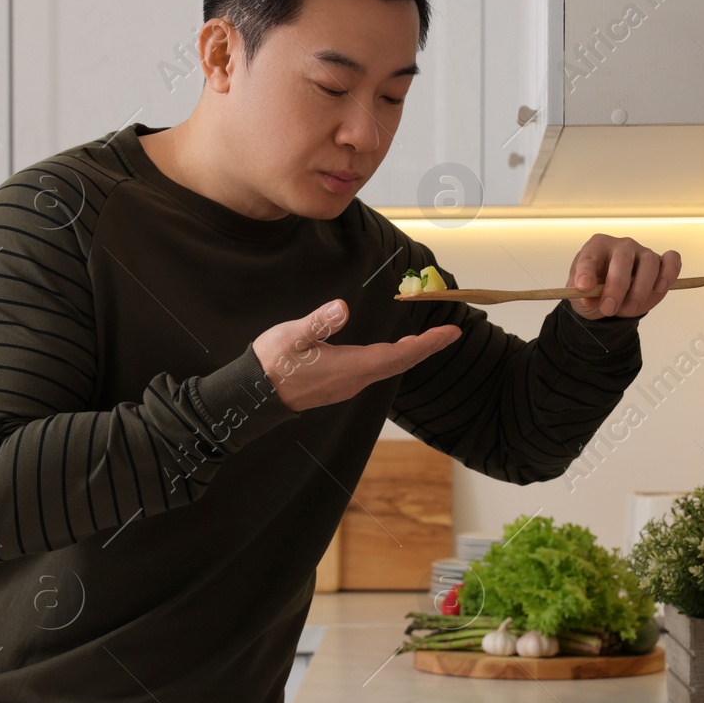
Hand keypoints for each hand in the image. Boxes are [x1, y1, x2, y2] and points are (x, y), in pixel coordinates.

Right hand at [253, 299, 461, 412]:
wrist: (253, 395)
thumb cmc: (272, 363)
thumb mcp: (292, 336)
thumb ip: (318, 322)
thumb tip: (342, 307)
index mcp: (349, 367)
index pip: (398, 355)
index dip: (426, 345)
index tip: (450, 333)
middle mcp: (354, 380)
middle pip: (399, 363)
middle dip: (426, 347)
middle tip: (450, 333)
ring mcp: (347, 385)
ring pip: (388, 368)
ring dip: (410, 354)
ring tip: (429, 340)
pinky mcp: (339, 385)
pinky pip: (375, 371)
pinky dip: (392, 358)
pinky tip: (394, 350)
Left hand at [565, 234, 681, 319]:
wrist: (608, 299)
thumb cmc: (594, 291)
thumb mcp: (581, 297)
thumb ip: (583, 296)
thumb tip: (587, 296)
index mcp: (595, 248)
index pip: (589, 256)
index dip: (586, 271)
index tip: (583, 287)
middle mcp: (620, 246)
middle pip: (623, 259)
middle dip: (616, 287)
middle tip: (608, 308)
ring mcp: (641, 252)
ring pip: (649, 263)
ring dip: (640, 289)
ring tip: (629, 309)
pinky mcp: (660, 263)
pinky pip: (671, 260)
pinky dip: (669, 272)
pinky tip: (659, 288)